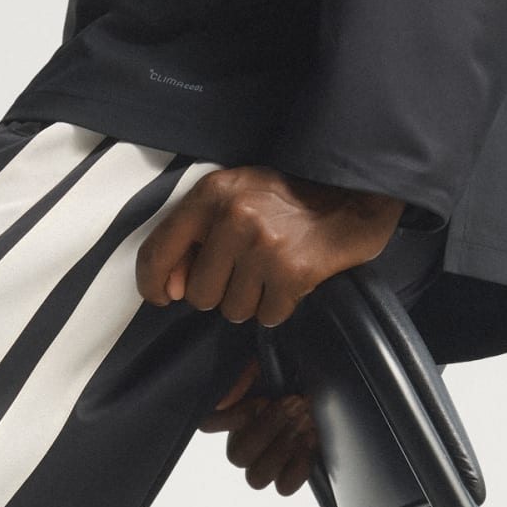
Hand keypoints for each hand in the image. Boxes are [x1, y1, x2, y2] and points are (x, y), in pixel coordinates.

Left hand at [136, 166, 404, 327]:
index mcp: (212, 193)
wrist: (354, 190)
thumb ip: (196, 237)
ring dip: (253, 300)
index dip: (152, 283)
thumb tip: (171, 288)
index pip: (158, 250)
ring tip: (272, 271)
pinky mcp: (293, 271)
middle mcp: (233, 217)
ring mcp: (264, 245)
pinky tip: (291, 279)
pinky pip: (268, 315)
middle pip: (200, 295)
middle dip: (221, 293)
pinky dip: (279, 305)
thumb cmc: (288, 198)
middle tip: (247, 270)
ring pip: (234, 310)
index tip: (162, 296)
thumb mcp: (236, 198)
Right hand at [199, 358, 318, 495]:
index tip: (257, 402)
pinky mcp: (289, 475)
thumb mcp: (268, 362)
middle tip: (294, 404)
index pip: (209, 425)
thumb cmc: (294, 373)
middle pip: (237, 456)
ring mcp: (265, 463)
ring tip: (305, 422)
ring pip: (256, 478)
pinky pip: (285, 487)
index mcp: (234, 414)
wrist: (324, 386)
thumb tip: (225, 401)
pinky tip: (310, 440)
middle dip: (268, 429)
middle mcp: (244, 442)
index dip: (230, 419)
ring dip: (281, 449)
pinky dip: (298, 467)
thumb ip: (243, 377)